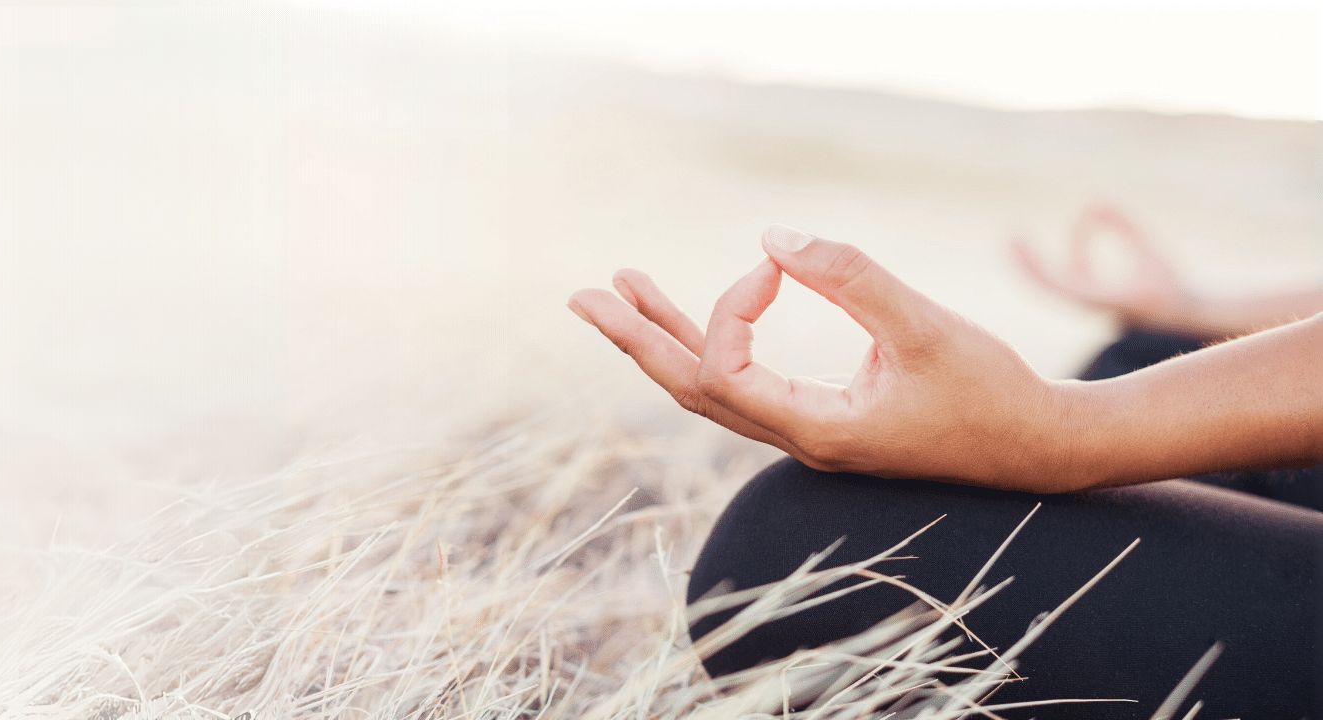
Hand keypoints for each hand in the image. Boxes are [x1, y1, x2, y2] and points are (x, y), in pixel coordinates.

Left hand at [569, 226, 1075, 491]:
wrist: (1042, 446)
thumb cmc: (991, 391)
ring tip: (621, 290)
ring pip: (712, 387)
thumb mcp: (925, 327)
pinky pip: (744, 384)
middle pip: (688, 388)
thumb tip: (771, 236)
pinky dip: (710, 344)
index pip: (721, 373)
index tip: (776, 267)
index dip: (727, 310)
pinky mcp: (824, 418)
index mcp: (813, 430)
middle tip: (582, 295)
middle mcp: (796, 437)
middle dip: (635, 338)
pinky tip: (698, 315)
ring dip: (665, 337)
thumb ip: (852, 278)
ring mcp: (806, 431)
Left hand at [1012, 203, 1198, 333]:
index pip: (1059, 284)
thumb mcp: (1150, 251)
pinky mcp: (1087, 299)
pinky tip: (1075, 230)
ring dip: (1033, 262)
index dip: (1035, 263)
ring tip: (1017, 236)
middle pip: (1046, 287)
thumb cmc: (1167, 285)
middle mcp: (1088, 305)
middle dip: (1025, 263)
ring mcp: (1085, 304)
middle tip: (1010, 236)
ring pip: (1049, 285)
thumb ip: (1123, 226)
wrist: (1178, 315)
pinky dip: (1061, 257)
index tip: (1020, 238)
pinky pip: (1064, 278)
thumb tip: (1094, 201)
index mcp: (1103, 299)